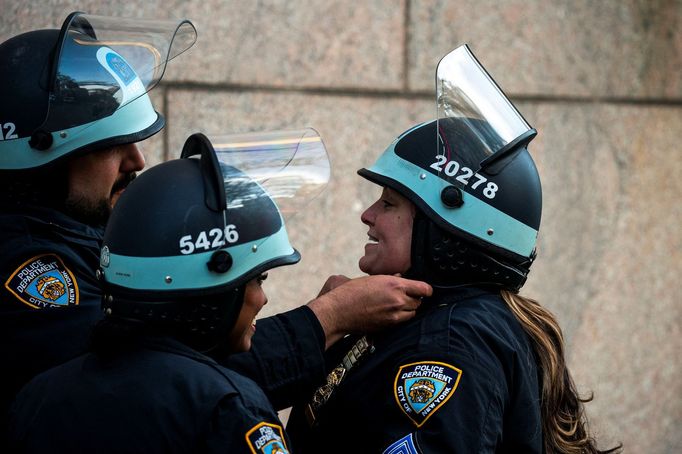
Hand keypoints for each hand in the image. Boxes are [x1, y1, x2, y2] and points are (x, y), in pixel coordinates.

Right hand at [307, 275, 431, 348]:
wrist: (338, 312)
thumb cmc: (351, 292)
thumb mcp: (372, 279)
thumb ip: (390, 279)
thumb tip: (400, 278)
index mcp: (395, 285)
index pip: (424, 289)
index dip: (426, 289)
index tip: (424, 290)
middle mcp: (398, 300)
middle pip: (419, 301)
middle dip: (414, 298)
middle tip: (406, 295)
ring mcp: (394, 315)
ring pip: (412, 312)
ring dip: (409, 308)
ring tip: (397, 304)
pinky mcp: (389, 326)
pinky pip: (403, 321)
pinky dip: (400, 317)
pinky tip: (390, 312)